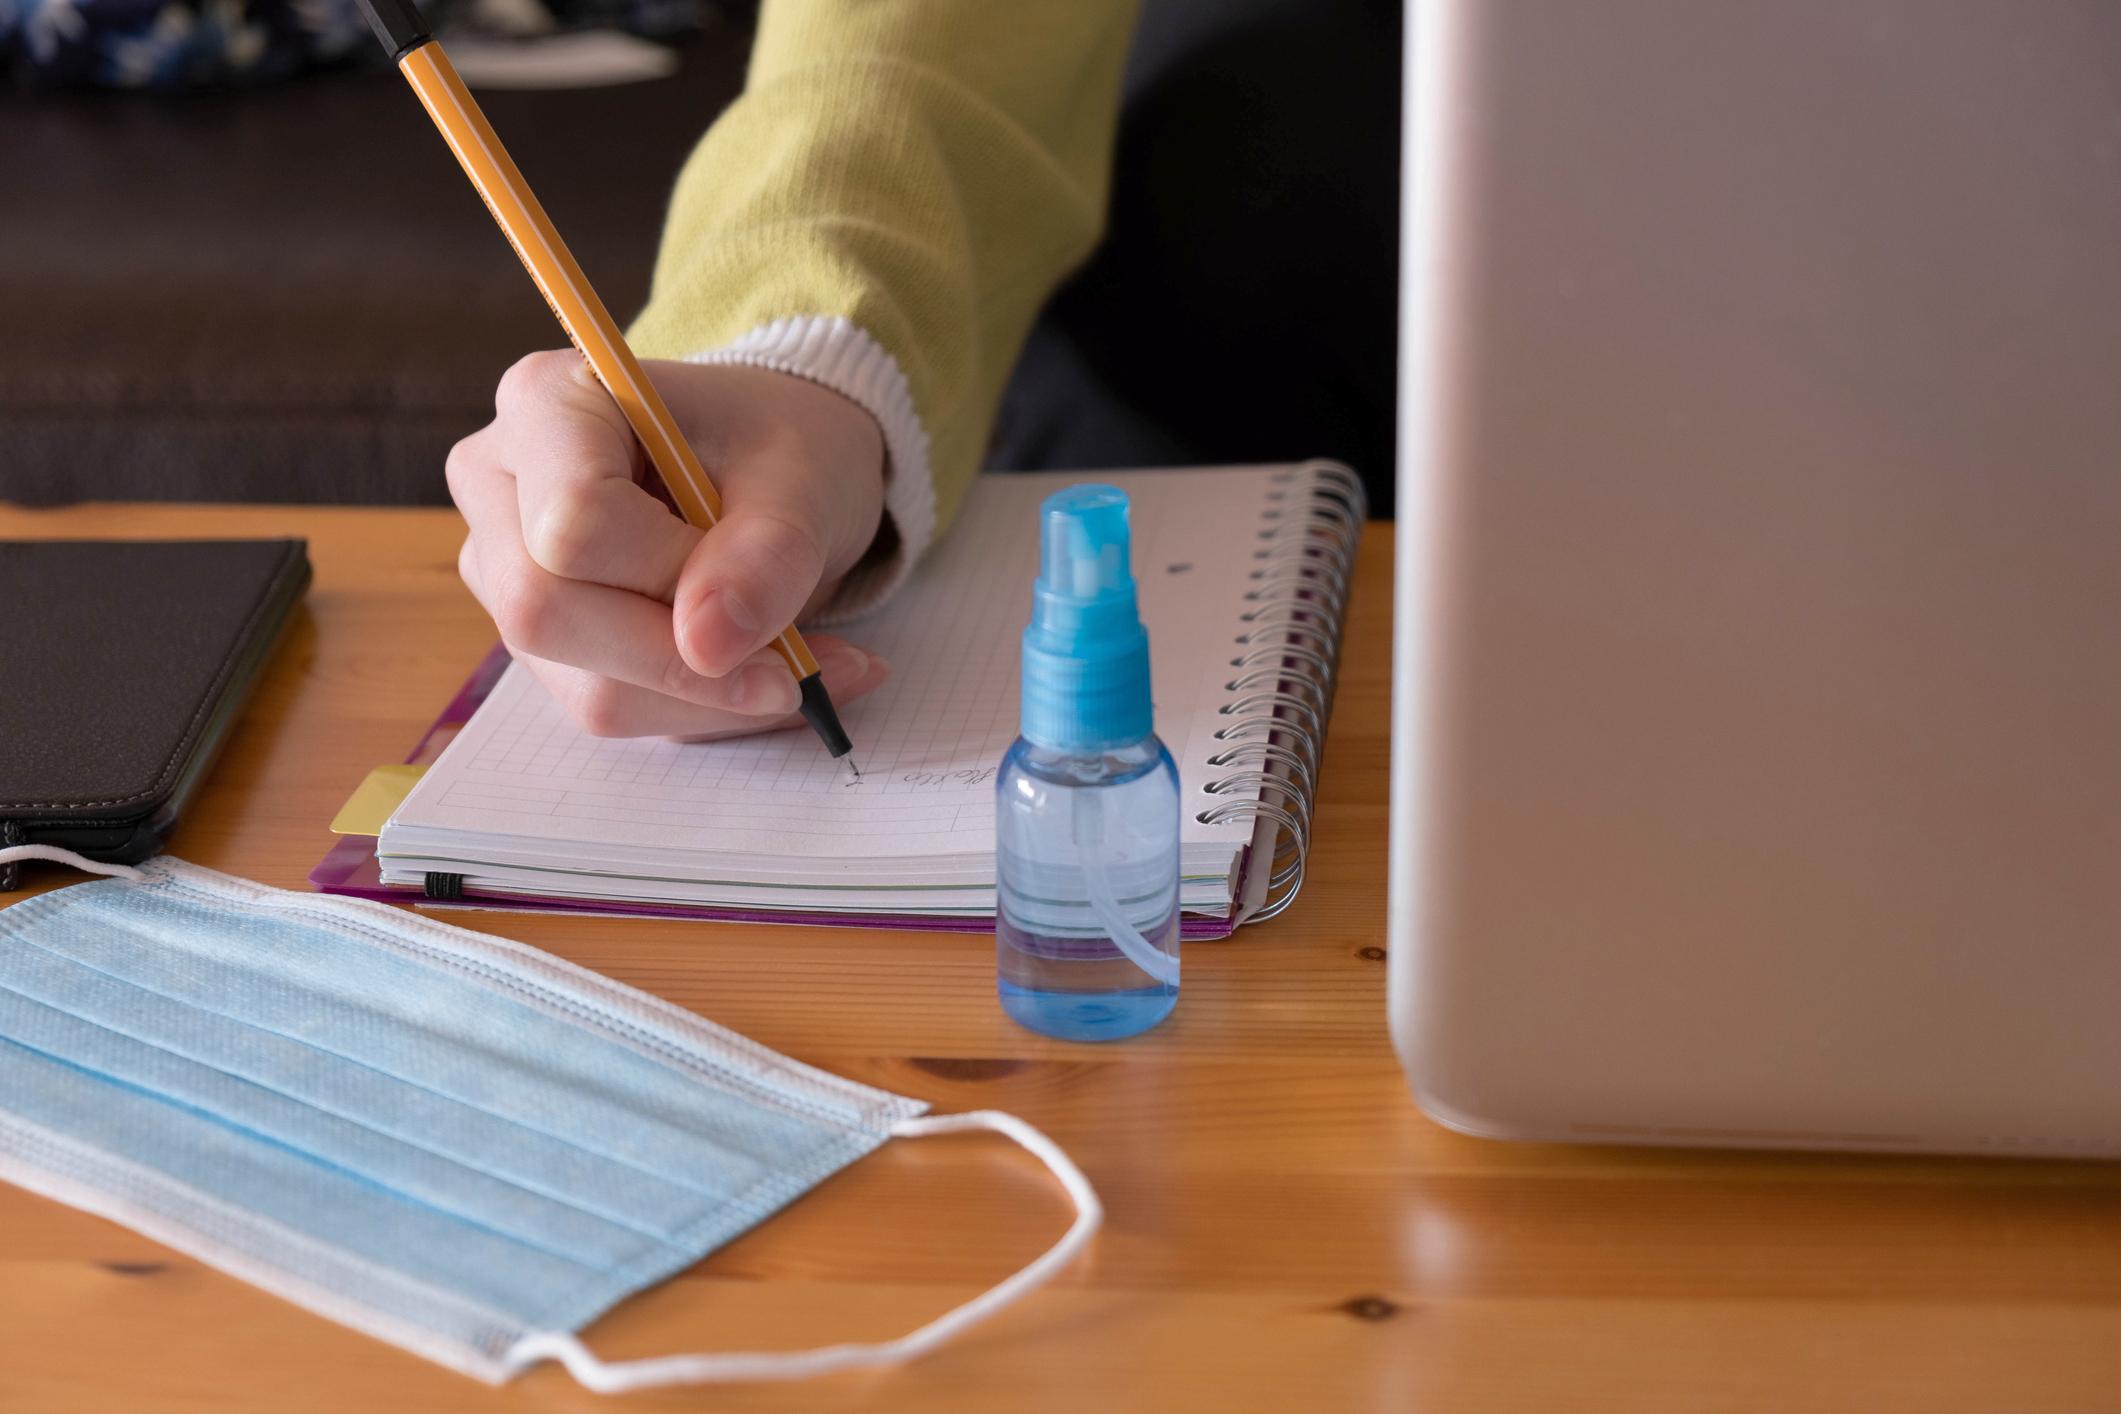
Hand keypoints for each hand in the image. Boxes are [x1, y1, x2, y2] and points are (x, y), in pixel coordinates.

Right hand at [448, 353, 890, 737]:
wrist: (778, 470)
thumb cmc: (782, 448)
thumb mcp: (803, 480)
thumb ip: (767, 552)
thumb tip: (708, 646)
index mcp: (547, 402)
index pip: (572, 518)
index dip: (670, 574)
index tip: (766, 582)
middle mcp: (500, 485)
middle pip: (546, 611)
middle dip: (684, 660)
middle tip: (798, 667)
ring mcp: (507, 572)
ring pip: (586, 684)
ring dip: (713, 699)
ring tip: (810, 670)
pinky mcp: (544, 643)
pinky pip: (614, 707)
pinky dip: (706, 709)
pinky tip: (772, 679)